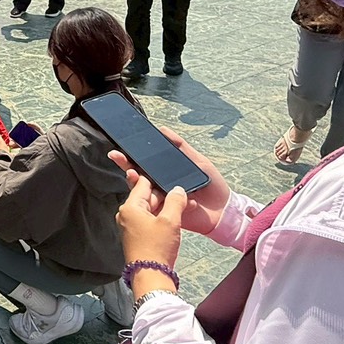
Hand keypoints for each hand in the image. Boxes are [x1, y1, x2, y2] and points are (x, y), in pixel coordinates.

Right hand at [106, 125, 229, 234]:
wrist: (225, 210)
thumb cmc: (213, 186)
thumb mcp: (198, 161)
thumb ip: (181, 147)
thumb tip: (162, 130)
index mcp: (166, 173)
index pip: (145, 163)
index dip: (132, 155)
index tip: (122, 147)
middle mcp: (161, 186)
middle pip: (138, 176)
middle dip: (126, 166)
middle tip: (118, 156)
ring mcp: (162, 200)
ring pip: (142, 191)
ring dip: (135, 182)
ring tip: (133, 174)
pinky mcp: (166, 213)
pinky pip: (153, 207)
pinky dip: (152, 199)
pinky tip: (154, 193)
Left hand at [118, 175, 186, 271]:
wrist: (151, 276)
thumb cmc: (157, 248)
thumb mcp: (170, 221)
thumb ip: (175, 201)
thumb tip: (178, 190)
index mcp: (129, 207)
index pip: (143, 183)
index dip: (159, 180)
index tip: (172, 178)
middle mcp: (127, 215)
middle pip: (148, 197)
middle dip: (167, 196)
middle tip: (186, 196)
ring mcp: (131, 226)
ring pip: (152, 209)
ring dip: (169, 207)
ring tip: (188, 207)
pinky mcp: (138, 236)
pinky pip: (152, 221)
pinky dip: (164, 218)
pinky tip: (180, 218)